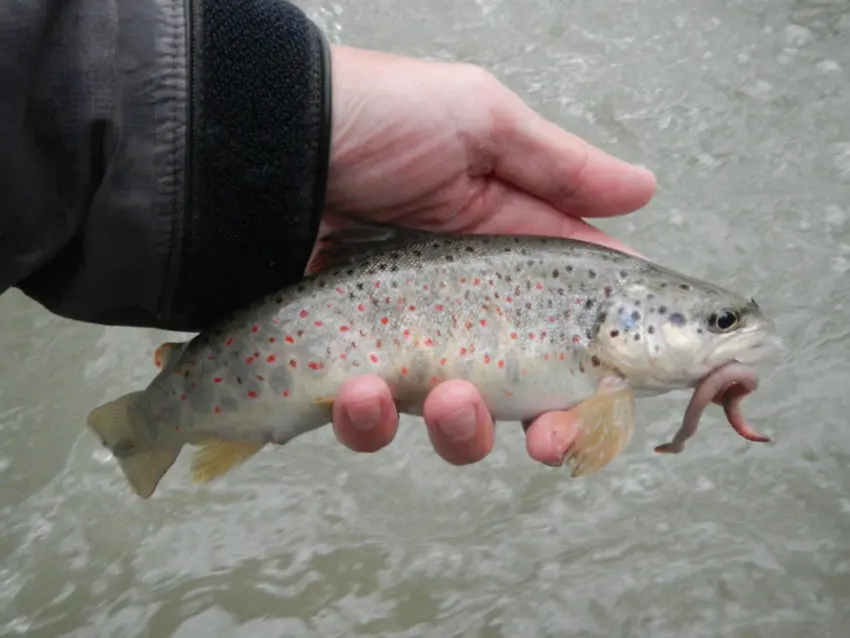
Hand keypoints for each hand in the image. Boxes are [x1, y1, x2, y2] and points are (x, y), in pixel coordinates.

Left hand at [322, 45, 655, 466]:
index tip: (617, 392)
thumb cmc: (374, 120)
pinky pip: (365, 421)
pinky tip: (360, 389)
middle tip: (547, 435)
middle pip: (522, 390)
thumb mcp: (481, 122)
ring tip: (446, 396)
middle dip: (546, 426)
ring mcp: (400, 342)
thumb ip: (562, 169)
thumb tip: (644, 189)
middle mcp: (459, 306)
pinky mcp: (341, 368)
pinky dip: (369, 419)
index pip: (573, 321)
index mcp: (503, 253)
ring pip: (450, 419)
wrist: (264, 145)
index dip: (603, 363)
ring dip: (460, 428)